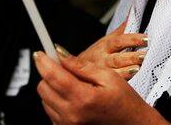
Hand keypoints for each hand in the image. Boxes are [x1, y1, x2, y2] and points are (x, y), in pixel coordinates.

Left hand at [33, 51, 168, 124]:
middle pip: (43, 87)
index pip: (53, 76)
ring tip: (75, 85)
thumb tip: (61, 54)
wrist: (131, 124)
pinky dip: (57, 100)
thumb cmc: (123, 101)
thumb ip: (82, 66)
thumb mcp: (107, 76)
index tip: (40, 52)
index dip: (44, 61)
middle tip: (64, 67)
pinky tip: (73, 97)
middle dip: (50, 74)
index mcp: (83, 98)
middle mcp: (71, 115)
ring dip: (53, 88)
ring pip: (44, 99)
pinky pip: (50, 110)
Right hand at [77, 21, 146, 79]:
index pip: (118, 41)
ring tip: (138, 67)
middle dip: (131, 57)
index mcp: (104, 46)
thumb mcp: (105, 41)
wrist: (74, 72)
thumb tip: (133, 13)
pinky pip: (113, 84)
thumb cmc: (94, 56)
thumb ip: (121, 30)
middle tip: (144, 55)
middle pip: (118, 58)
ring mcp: (102, 73)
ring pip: (116, 72)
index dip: (132, 39)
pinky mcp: (102, 85)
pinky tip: (132, 80)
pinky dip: (122, 81)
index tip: (145, 38)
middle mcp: (102, 59)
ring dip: (128, 70)